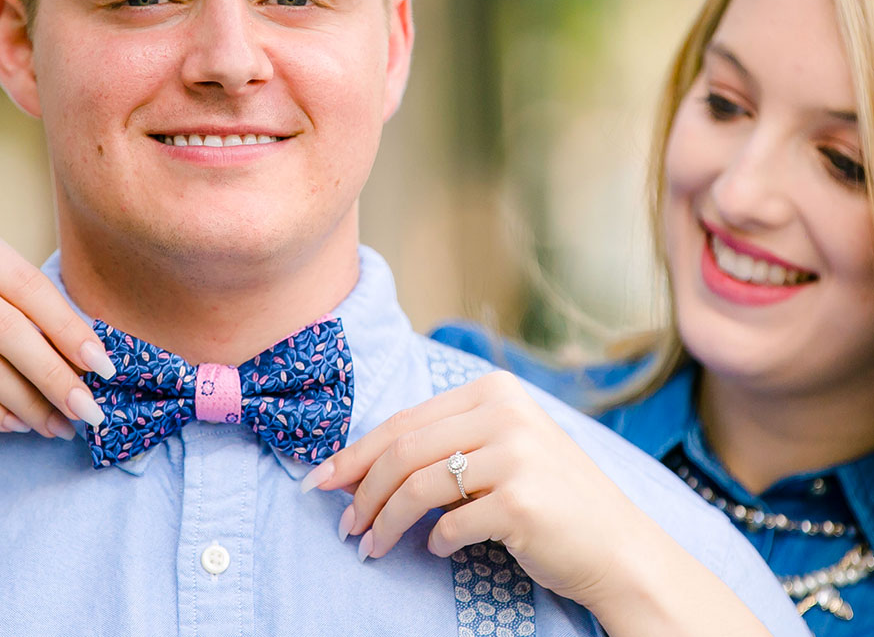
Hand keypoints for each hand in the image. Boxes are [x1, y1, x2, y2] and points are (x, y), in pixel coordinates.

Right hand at [0, 216, 114, 439]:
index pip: (31, 287)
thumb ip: (35, 313)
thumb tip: (95, 364)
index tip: (106, 369)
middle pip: (8, 329)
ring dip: (29, 404)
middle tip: (88, 411)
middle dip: (56, 376)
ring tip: (58, 426)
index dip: (72, 331)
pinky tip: (18, 425)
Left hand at [301, 372, 774, 636]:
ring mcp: (514, 455)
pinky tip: (437, 548)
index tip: (321, 479)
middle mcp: (504, 413)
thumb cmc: (549, 497)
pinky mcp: (519, 500)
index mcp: (495, 391)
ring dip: (384, 522)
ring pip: (415, 487)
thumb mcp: (500, 450)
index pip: (404, 420)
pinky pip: (450, 525)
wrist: (618, 545)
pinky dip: (434, 541)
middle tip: (344, 523)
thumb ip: (441, 446)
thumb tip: (355, 469)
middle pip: (401, 451)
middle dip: (361, 491)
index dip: (355, 452)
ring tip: (370, 546)